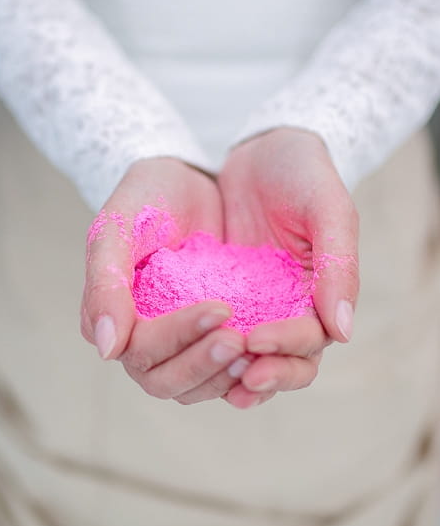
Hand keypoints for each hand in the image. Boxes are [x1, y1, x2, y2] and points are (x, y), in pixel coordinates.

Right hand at [81, 158, 245, 404]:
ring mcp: (183, 344)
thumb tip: (107, 350)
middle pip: (167, 382)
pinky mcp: (215, 338)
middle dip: (204, 366)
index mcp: (118, 318)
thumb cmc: (148, 198)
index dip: (178, 336)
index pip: (141, 351)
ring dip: (227, 377)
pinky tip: (271, 356)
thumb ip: (105, 282)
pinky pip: (228, 373)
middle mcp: (147, 341)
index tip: (221, 309)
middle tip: (241, 342)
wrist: (189, 181)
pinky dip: (247, 372)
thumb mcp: (119, 227)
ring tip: (259, 352)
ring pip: (198, 387)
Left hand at [218, 127, 358, 407]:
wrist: (261, 150)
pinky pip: (213, 335)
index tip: (256, 340)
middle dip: (264, 375)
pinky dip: (204, 352)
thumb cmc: (302, 174)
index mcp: (322, 295)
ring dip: (231, 374)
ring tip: (210, 375)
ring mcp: (255, 307)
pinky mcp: (220, 298)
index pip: (311, 340)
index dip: (288, 347)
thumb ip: (339, 266)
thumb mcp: (327, 209)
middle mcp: (289, 310)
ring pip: (248, 360)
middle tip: (237, 373)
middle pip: (283, 364)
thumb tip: (344, 333)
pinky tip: (182, 356)